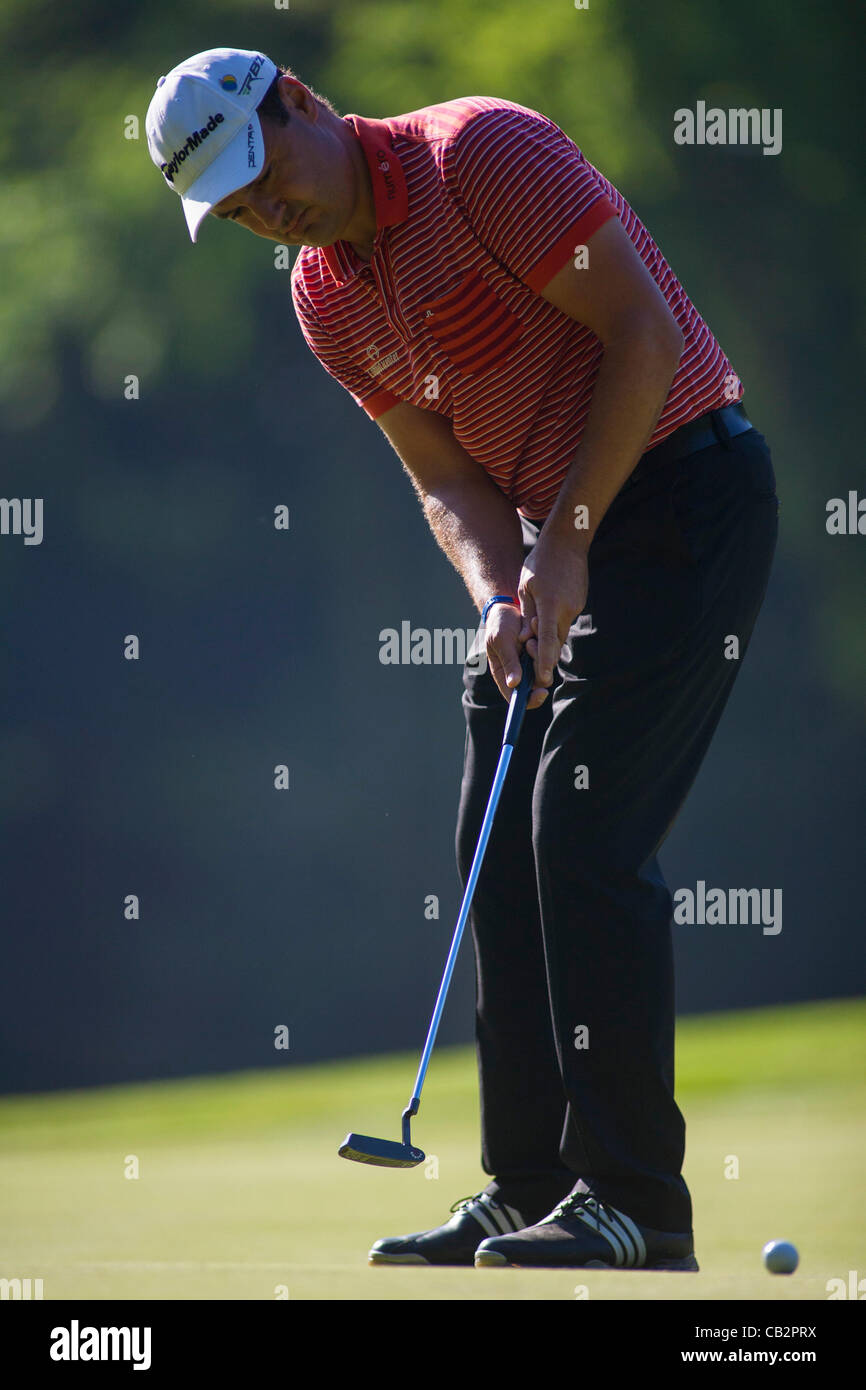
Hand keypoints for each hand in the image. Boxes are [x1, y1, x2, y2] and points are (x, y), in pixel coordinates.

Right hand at [483, 601, 549, 708]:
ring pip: (547, 668)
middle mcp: (520, 672)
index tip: (541, 693)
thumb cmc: (499, 624)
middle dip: (538, 666)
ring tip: (528, 632)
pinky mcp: (542, 652)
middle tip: (529, 643)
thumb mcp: (500, 641)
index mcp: (504, 674)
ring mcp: (532, 662)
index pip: (517, 697)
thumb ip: (508, 662)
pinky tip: (534, 624)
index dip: (530, 700)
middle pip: (538, 684)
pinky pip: (552, 652)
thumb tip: (514, 684)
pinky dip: (546, 640)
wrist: (508, 606)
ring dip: (540, 650)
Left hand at [518, 531, 588, 703]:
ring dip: (548, 640)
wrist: (568, 541)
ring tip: (531, 643)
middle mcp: (567, 610)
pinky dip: (554, 626)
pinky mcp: (579, 603)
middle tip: (533, 671)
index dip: (543, 663)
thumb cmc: (540, 563)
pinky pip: (564, 622)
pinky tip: (545, 620)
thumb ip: (527, 615)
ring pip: (560, 633)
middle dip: (544, 657)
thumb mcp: (525, 588)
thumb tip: (525, 640)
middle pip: (555, 643)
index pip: (547, 642)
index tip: (541, 680)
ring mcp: (576, 607)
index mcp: (551, 606)